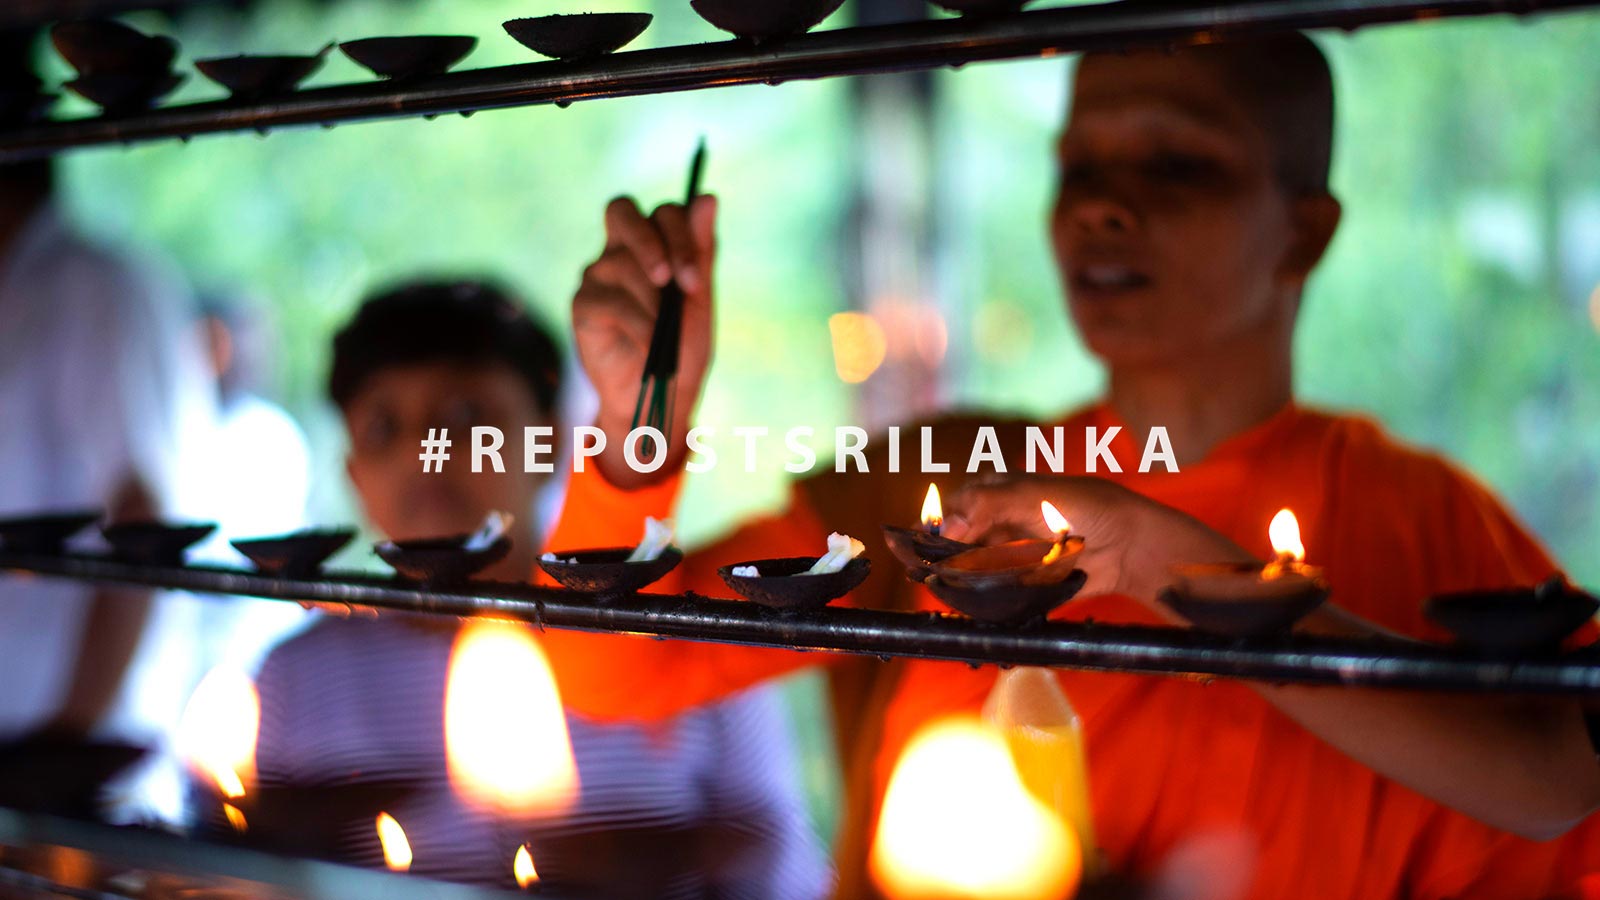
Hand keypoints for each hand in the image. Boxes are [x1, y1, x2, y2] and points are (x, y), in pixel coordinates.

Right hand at [572, 195, 716, 487]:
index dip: (680, 236)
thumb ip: (701, 251)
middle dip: (651, 241)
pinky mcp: (583, 304)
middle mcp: (622, 251)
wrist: (659, 399)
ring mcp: (599, 275)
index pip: (664, 212)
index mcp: (656, 244)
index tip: (695, 280)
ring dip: (652, 301)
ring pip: (622, 263)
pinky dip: (638, 324)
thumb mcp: (699, 302)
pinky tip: (649, 345)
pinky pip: (610, 300)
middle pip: (622, 209)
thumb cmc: (682, 349)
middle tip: (670, 280)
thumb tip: (709, 196)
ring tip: (665, 333)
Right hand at [943, 474, 1254, 602]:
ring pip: (968, 571)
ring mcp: (1006, 557)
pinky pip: (991, 595)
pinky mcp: (1020, 585)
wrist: (1128, 546)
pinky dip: (980, 600)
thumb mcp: (1030, 495)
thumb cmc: (1084, 506)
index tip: (934, 543)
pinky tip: (971, 603)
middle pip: (954, 543)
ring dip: (958, 581)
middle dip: (943, 558)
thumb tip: (945, 527)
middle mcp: (995, 525)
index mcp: (993, 494)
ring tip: (949, 589)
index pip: (952, 509)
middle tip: (936, 571)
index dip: (939, 526)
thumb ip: (986, 505)